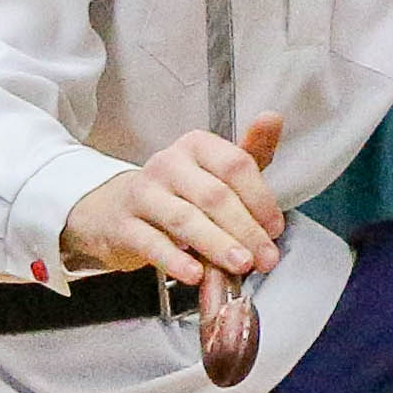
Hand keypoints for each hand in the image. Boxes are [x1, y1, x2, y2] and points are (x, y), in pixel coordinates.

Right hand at [58, 110, 291, 294]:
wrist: (117, 210)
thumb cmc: (178, 192)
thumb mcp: (215, 172)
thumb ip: (249, 154)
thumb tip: (273, 119)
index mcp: (196, 145)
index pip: (235, 165)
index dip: (260, 199)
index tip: (275, 228)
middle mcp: (168, 163)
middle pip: (214, 195)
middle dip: (245, 229)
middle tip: (265, 257)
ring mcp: (143, 193)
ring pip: (185, 219)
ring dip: (217, 244)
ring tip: (240, 265)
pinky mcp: (122, 225)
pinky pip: (151, 243)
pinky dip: (176, 260)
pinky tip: (195, 274)